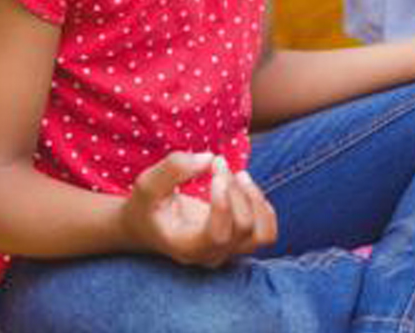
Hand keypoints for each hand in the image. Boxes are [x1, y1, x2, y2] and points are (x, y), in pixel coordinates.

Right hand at [120, 152, 276, 267]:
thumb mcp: (147, 184)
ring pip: (262, 234)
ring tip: (239, 175)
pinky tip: (243, 183)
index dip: (224, 203)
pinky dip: (262, 204)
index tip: (214, 169)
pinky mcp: (239, 240)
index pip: (218, 235)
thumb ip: (174, 169)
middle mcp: (211, 255)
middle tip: (218, 162)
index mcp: (187, 248)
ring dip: (255, 199)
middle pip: (242, 228)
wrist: (148, 225)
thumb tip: (210, 159)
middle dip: (235, 189)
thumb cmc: (147, 205)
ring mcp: (228, 251)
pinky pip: (267, 229)